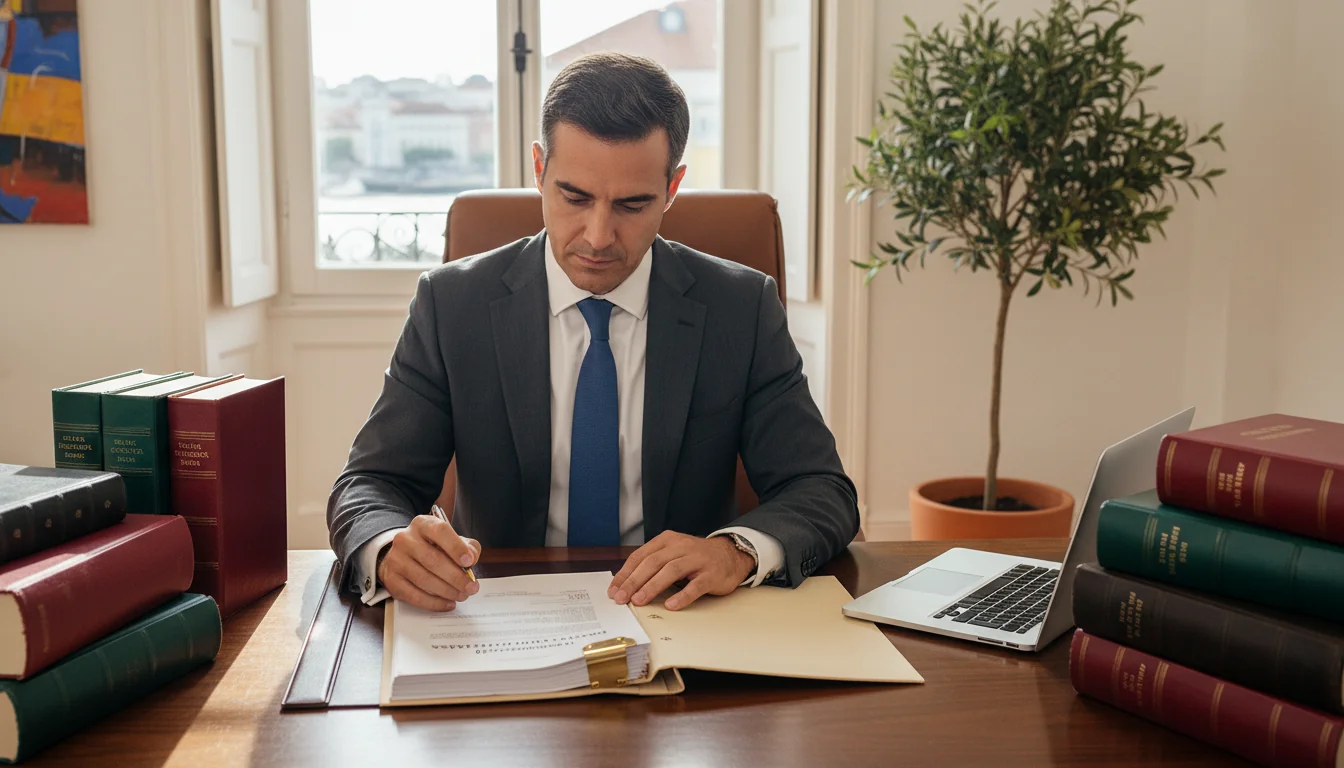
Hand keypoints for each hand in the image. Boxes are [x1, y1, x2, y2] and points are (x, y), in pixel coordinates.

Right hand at [377, 514, 480, 610]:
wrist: (403, 556)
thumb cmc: (433, 548)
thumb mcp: (452, 541)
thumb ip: (467, 547)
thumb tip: (471, 559)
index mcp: (423, 524)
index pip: (440, 531)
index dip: (456, 547)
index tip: (469, 561)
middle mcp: (406, 539)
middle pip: (432, 559)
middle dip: (456, 577)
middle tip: (471, 588)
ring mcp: (396, 559)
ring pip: (423, 579)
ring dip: (447, 591)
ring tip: (462, 595)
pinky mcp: (391, 580)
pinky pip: (414, 595)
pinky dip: (434, 603)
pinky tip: (448, 603)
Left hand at [607, 531, 754, 610]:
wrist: (730, 554)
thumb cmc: (695, 558)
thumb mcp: (672, 553)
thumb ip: (653, 564)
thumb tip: (626, 584)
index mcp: (667, 540)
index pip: (640, 556)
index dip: (625, 573)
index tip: (614, 590)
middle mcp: (681, 546)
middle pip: (653, 562)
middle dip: (634, 581)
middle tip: (622, 597)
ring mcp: (697, 559)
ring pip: (671, 571)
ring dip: (653, 586)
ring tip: (639, 600)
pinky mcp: (711, 574)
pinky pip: (695, 585)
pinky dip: (682, 595)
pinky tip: (671, 605)